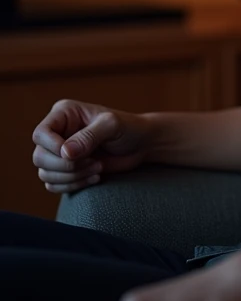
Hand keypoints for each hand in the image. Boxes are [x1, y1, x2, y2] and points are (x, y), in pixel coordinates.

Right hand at [32, 98, 151, 193]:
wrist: (141, 144)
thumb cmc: (129, 128)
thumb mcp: (112, 125)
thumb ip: (89, 136)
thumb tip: (65, 153)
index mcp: (64, 114)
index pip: (40, 134)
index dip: (53, 148)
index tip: (76, 154)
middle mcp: (58, 132)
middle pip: (39, 157)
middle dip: (67, 166)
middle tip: (94, 162)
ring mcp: (60, 152)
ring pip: (45, 174)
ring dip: (72, 177)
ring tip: (97, 168)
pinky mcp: (66, 169)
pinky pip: (54, 185)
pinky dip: (73, 186)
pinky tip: (95, 177)